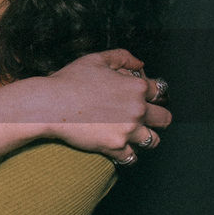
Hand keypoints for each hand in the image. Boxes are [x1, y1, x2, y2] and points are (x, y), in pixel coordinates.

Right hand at [40, 49, 170, 164]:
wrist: (49, 106)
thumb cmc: (69, 80)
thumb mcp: (96, 59)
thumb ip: (122, 57)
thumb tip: (140, 64)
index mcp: (136, 87)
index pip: (160, 91)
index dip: (152, 93)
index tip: (145, 97)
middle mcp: (137, 109)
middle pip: (164, 118)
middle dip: (157, 117)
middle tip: (143, 118)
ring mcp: (128, 130)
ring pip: (153, 140)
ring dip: (145, 137)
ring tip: (133, 135)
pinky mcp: (115, 147)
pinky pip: (132, 157)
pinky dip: (127, 154)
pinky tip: (119, 148)